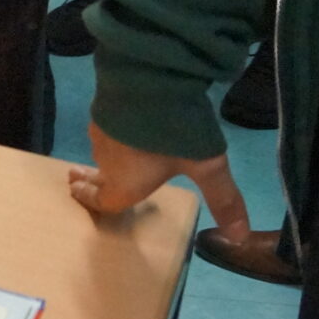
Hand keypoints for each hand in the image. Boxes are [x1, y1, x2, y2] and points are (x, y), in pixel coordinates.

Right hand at [69, 121, 249, 238]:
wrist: (148, 81)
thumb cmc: (174, 132)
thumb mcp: (207, 165)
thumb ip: (222, 198)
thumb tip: (241, 237)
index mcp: (125, 184)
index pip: (100, 200)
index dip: (90, 200)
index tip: (76, 192)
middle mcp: (106, 162)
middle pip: (98, 174)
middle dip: (93, 178)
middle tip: (83, 177)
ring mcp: (101, 132)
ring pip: (103, 149)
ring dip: (109, 153)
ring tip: (121, 149)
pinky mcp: (102, 108)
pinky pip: (108, 127)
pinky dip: (115, 131)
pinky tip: (129, 123)